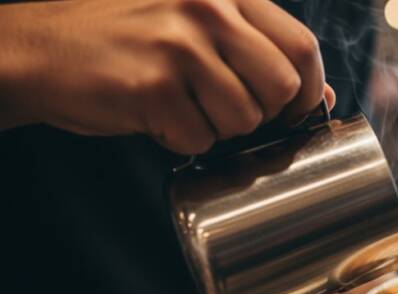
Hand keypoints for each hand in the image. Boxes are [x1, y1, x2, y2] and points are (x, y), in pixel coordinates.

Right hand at [0, 0, 334, 152]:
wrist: (40, 47)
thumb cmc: (128, 39)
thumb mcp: (198, 26)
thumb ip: (258, 50)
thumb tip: (320, 91)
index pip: (301, 47)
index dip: (305, 90)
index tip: (292, 110)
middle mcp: (207, 9)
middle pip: (281, 87)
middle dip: (263, 114)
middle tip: (227, 110)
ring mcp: (179, 47)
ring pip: (244, 119)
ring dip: (219, 128)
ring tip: (184, 106)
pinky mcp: (152, 86)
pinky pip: (199, 138)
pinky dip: (182, 139)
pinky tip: (157, 115)